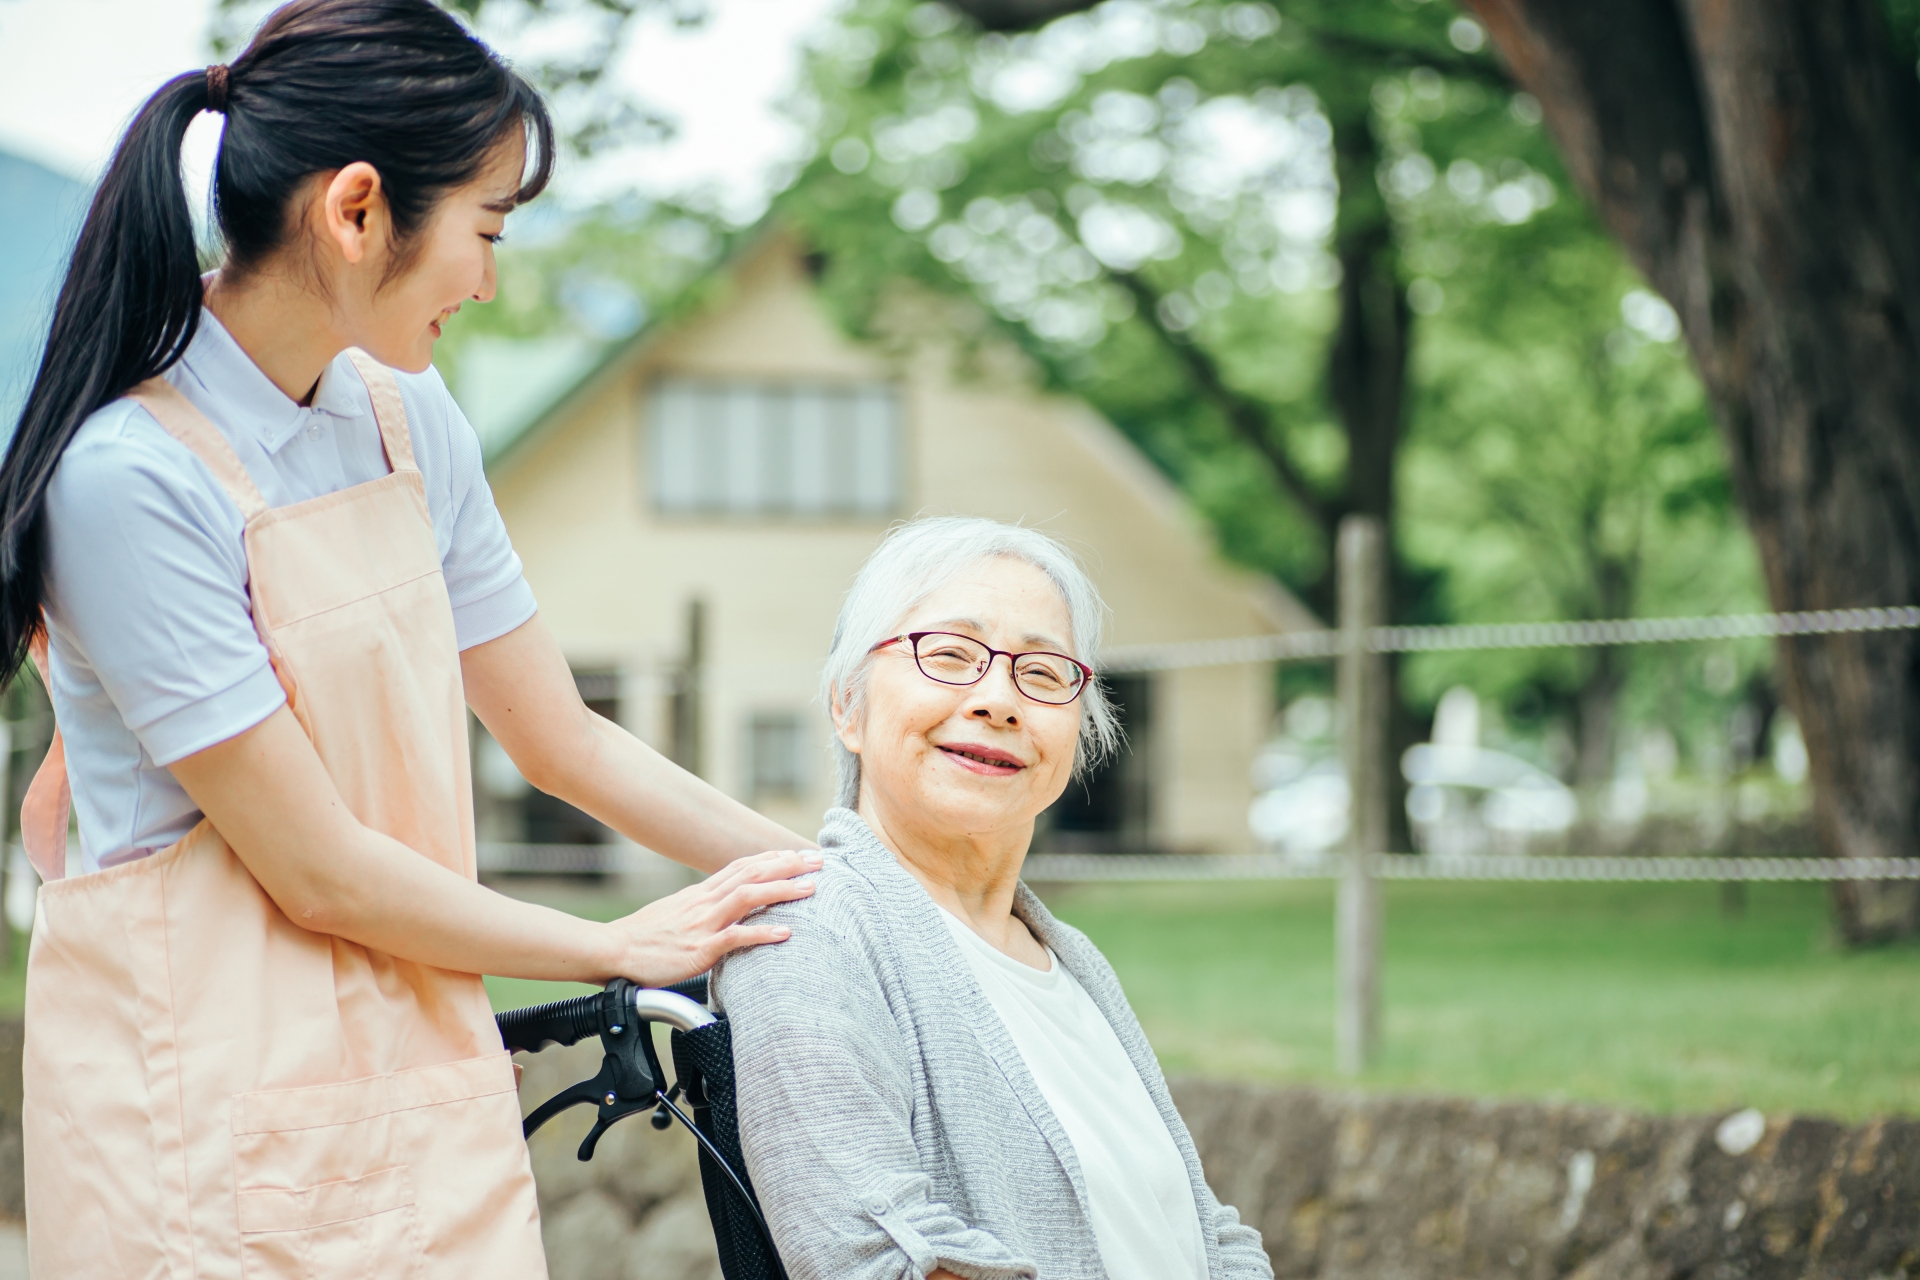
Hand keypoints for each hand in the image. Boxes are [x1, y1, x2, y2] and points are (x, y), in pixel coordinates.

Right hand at [610, 850, 821, 985]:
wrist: (612, 951)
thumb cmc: (643, 937)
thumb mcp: (675, 912)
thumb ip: (700, 906)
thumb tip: (722, 903)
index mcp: (700, 894)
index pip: (742, 866)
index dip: (772, 858)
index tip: (797, 853)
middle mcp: (704, 902)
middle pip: (752, 874)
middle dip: (788, 865)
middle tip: (818, 861)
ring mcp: (702, 924)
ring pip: (748, 897)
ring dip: (782, 891)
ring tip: (811, 889)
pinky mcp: (698, 949)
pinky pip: (735, 937)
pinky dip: (762, 933)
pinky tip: (785, 933)